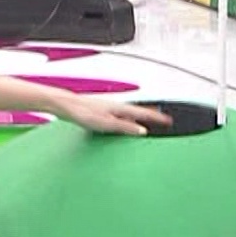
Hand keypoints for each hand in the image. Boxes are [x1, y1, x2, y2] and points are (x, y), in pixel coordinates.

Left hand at [52, 95, 173, 135]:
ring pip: (130, 112)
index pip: (145, 113)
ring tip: (147, 119)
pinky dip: (128, 118)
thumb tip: (142, 131)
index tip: (168, 121)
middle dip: (151, 114)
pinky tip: (124, 122)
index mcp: (122, 108)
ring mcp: (110, 107)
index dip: (157, 117)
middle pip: (139, 111)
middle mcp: (117, 106)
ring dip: (140, 116)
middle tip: (162, 118)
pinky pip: (121, 115)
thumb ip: (126, 128)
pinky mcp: (102, 111)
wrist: (67, 106)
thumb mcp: (108, 124)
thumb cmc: (84, 113)